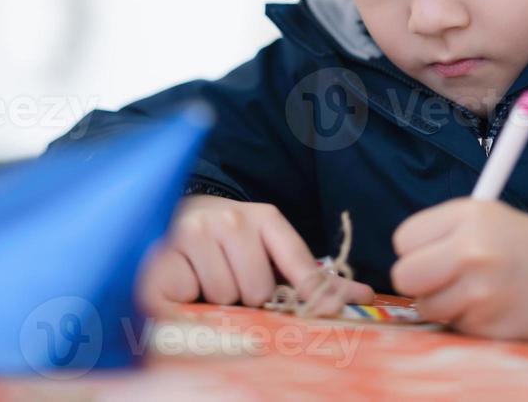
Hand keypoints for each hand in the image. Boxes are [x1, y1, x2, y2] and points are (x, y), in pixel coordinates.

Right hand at [138, 196, 374, 315]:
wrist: (168, 216)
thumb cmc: (227, 244)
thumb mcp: (268, 248)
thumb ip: (309, 275)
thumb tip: (363, 297)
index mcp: (265, 217)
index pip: (298, 262)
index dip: (313, 292)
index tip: (331, 312)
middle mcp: (231, 219)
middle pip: (258, 290)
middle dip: (246, 297)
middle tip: (229, 281)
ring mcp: (196, 233)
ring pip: (224, 297)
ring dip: (214, 301)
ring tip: (203, 278)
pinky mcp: (163, 254)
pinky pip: (187, 298)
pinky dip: (184, 301)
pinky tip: (182, 282)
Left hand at [391, 198, 527, 339]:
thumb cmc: (517, 242)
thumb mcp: (483, 215)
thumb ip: (440, 231)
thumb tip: (401, 257)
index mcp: (467, 215)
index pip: (403, 239)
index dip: (415, 248)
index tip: (432, 250)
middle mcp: (472, 251)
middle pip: (404, 276)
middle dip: (418, 280)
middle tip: (440, 276)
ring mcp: (481, 292)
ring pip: (427, 306)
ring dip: (443, 302)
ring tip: (473, 289)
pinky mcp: (490, 325)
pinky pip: (454, 325)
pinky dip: (467, 319)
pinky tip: (491, 305)